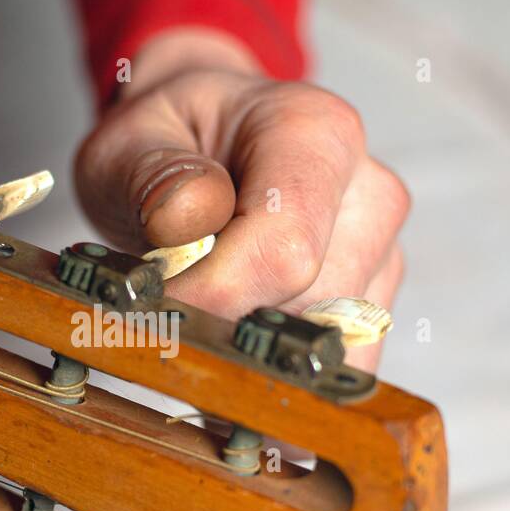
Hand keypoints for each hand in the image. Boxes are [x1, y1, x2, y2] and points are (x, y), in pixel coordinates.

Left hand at [73, 28, 407, 371]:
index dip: (213, 294)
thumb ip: (150, 175)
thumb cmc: (172, 140)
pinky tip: (233, 346)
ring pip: (323, 348)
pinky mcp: (371, 304)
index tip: (154, 304)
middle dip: (228, 325)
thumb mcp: (131, 139)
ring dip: (252, 352)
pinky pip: (335, 366)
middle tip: (165, 307)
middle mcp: (367, 195)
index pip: (284, 250)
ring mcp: (378, 255)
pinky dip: (278, 374)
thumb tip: (184, 220)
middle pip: (307, 309)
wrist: (203, 142)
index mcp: (317, 136)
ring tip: (200, 310)